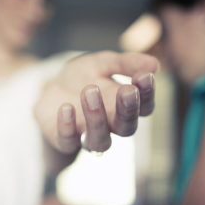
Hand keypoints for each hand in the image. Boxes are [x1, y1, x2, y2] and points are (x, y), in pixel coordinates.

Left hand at [34, 51, 158, 153]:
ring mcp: (87, 135)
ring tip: (90, 90)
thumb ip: (126, 63)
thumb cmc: (84, 78)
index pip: (144, 107)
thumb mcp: (103, 63)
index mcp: (125, 107)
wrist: (50, 89)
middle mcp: (110, 125)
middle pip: (127, 127)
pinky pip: (67, 141)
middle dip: (128, 110)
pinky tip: (66, 108)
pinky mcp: (64, 140)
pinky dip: (67, 127)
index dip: (147, 94)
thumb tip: (154, 64)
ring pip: (100, 139)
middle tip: (127, 91)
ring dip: (97, 117)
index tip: (144, 76)